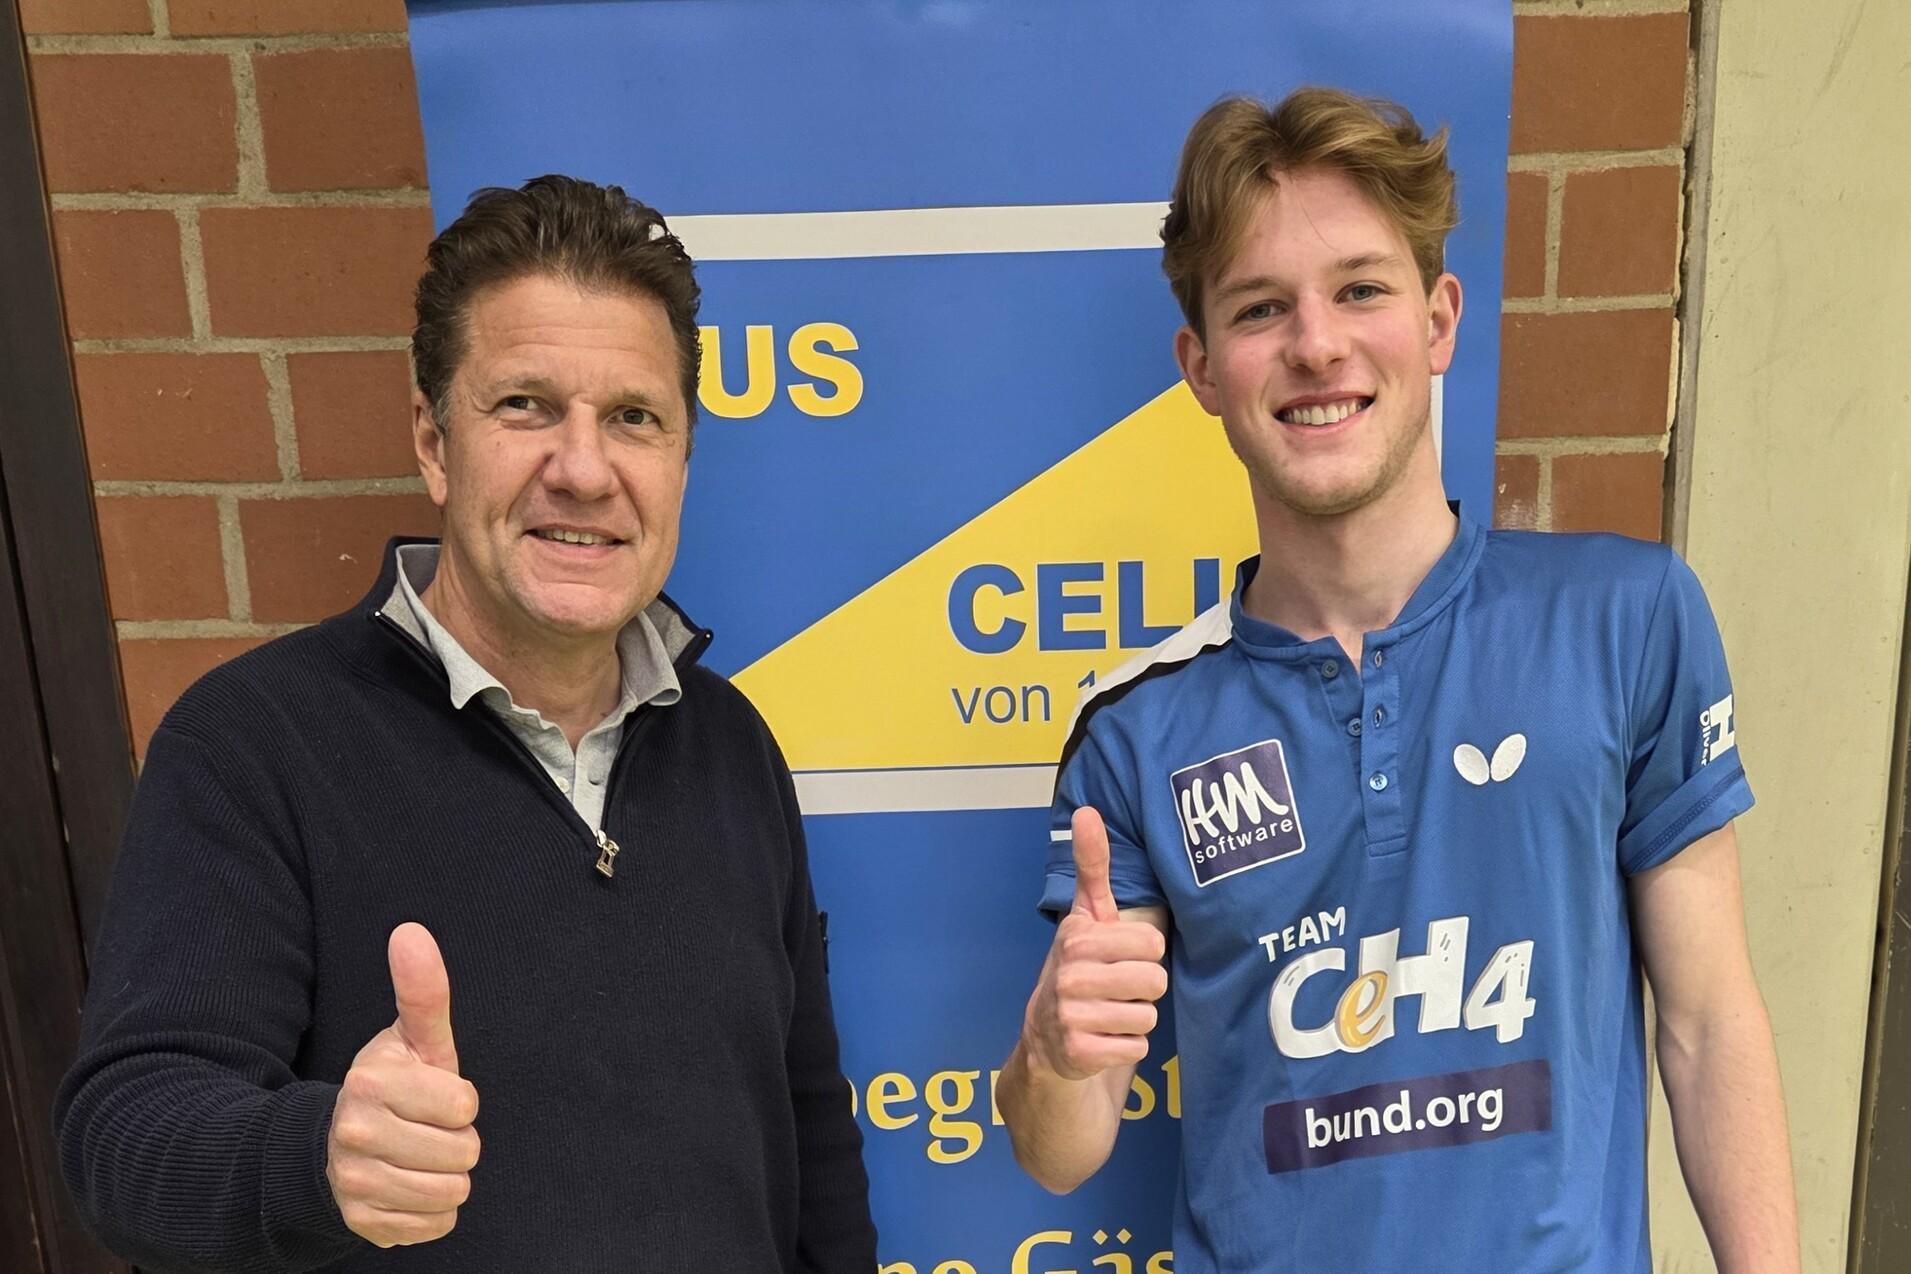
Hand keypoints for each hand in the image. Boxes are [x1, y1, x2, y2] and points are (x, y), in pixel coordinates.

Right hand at [326, 923, 480, 1247]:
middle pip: (463, 1153)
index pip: (465, 1105)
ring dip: (447, 1176)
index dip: (459, 1101)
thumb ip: (421, 990)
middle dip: (457, 1141)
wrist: (336, 1145)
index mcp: (371, 1083)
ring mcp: (354, 1183)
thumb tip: (410, 931)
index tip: (434, 1095)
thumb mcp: (412, 1039)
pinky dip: (433, 1211)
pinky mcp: (363, 1224)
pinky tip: (409, 1185)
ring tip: (419, 1155)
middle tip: (427, 1128)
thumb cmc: (394, 1085)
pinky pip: (436, 1225)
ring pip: (452, 1191)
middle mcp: (355, 1134)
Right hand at [1023, 807, 1167, 1080]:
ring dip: (1137, 1019)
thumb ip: (1092, 865)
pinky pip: (1136, 1048)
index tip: (1121, 957)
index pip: (1153, 945)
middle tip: (1118, 989)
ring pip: (1148, 1017)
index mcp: (1078, 937)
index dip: (1145, 954)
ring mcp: (1071, 1015)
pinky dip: (1127, 1047)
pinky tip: (1105, 1038)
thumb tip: (1088, 810)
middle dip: (1144, 989)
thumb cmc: (1080, 968)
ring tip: (1111, 1012)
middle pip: (1154, 981)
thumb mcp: (1086, 916)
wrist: (1046, 1037)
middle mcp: (1070, 974)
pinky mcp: (1078, 1052)